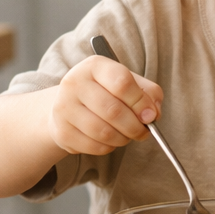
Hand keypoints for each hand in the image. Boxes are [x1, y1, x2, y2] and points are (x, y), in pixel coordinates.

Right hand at [49, 56, 163, 155]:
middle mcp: (74, 83)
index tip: (150, 115)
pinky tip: (111, 139)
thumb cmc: (105, 92)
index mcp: (94, 66)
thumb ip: (148, 93)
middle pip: (113, 111)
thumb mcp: (128, 82)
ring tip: (127, 134)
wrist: (69, 106)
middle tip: (143, 131)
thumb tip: (153, 114)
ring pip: (104, 132)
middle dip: (135, 126)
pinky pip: (95, 146)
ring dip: (124, 138)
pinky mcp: (62, 132)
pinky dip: (109, 147)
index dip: (141, 102)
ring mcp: (64, 108)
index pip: (121, 82)